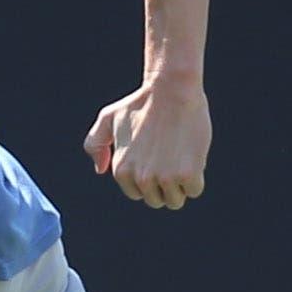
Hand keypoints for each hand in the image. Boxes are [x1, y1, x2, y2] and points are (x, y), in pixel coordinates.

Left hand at [83, 74, 209, 208]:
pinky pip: (194, 191)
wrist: (171, 90)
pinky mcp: (188, 174)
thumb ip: (95, 144)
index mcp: (121, 170)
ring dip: (181, 184)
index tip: (155, 157)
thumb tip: (100, 170)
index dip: (149, 178)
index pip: (138, 194)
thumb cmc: (142, 102)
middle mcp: (141, 178)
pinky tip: (192, 156)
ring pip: (176, 200)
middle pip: (157, 200)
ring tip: (180, 157)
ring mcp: (165, 178)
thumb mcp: (108, 118)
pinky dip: (196, 178)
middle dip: (164, 184)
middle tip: (169, 156)